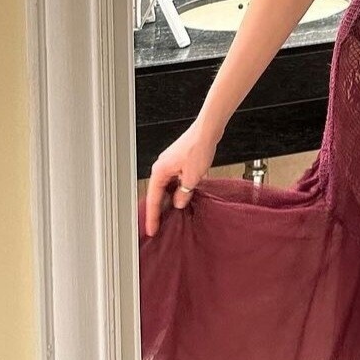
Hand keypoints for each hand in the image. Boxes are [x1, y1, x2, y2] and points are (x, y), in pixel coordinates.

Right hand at [143, 120, 218, 236]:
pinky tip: (186, 195)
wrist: (207, 129)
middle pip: (158, 193)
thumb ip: (183, 193)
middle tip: (160, 226)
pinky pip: (175, 179)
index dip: (153, 217)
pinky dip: (178, 189)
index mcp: (160, 171)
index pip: (154, 199)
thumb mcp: (192, 177)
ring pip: (168, 186)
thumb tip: (178, 203)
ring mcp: (170, 163)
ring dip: (171, 199)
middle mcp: (162, 167)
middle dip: (160, 209)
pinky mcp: (179, 160)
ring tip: (174, 214)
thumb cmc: (198, 147)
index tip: (152, 230)